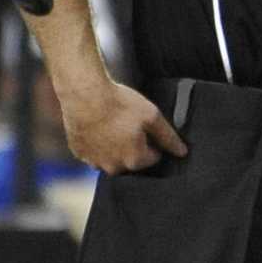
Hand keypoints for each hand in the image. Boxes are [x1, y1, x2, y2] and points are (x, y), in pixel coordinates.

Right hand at [61, 78, 187, 174]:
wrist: (84, 94)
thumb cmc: (119, 105)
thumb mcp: (152, 117)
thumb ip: (168, 137)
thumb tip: (182, 152)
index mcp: (134, 160)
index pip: (153, 157)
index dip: (152, 141)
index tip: (145, 127)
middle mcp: (114, 167)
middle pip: (131, 160)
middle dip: (133, 146)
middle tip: (127, 123)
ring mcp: (94, 162)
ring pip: (111, 158)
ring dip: (114, 147)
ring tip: (112, 125)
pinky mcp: (79, 153)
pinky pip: (93, 153)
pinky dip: (97, 144)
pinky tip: (98, 127)